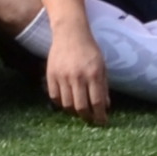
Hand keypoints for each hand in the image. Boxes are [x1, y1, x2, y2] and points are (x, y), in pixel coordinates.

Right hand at [40, 0, 111, 122]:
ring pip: (67, 105)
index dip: (100, 116)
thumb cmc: (89, 50)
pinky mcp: (51, 75)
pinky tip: (66, 102)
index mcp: (93, 74)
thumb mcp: (101, 66)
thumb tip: (105, 106)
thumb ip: (103, 86)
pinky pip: (54, 97)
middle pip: (81, 107)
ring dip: (74, 112)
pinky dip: (60, 104)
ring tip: (78, 111)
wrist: (70, 33)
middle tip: (90, 119)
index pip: (97, 102)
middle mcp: (78, 76)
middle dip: (87, 117)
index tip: (102, 122)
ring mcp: (62, 76)